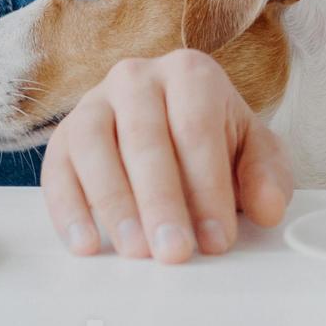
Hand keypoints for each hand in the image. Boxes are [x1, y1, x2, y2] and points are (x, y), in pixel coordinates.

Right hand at [41, 49, 292, 263]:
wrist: (169, 123)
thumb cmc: (213, 141)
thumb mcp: (253, 151)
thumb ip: (268, 176)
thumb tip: (269, 207)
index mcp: (190, 73)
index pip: (196, 129)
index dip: (207, 188)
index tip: (217, 239)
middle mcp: (137, 78)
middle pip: (145, 137)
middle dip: (161, 201)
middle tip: (174, 252)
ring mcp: (94, 102)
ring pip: (93, 146)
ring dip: (113, 204)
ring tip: (135, 251)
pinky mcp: (62, 135)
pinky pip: (57, 168)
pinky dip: (67, 208)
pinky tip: (86, 243)